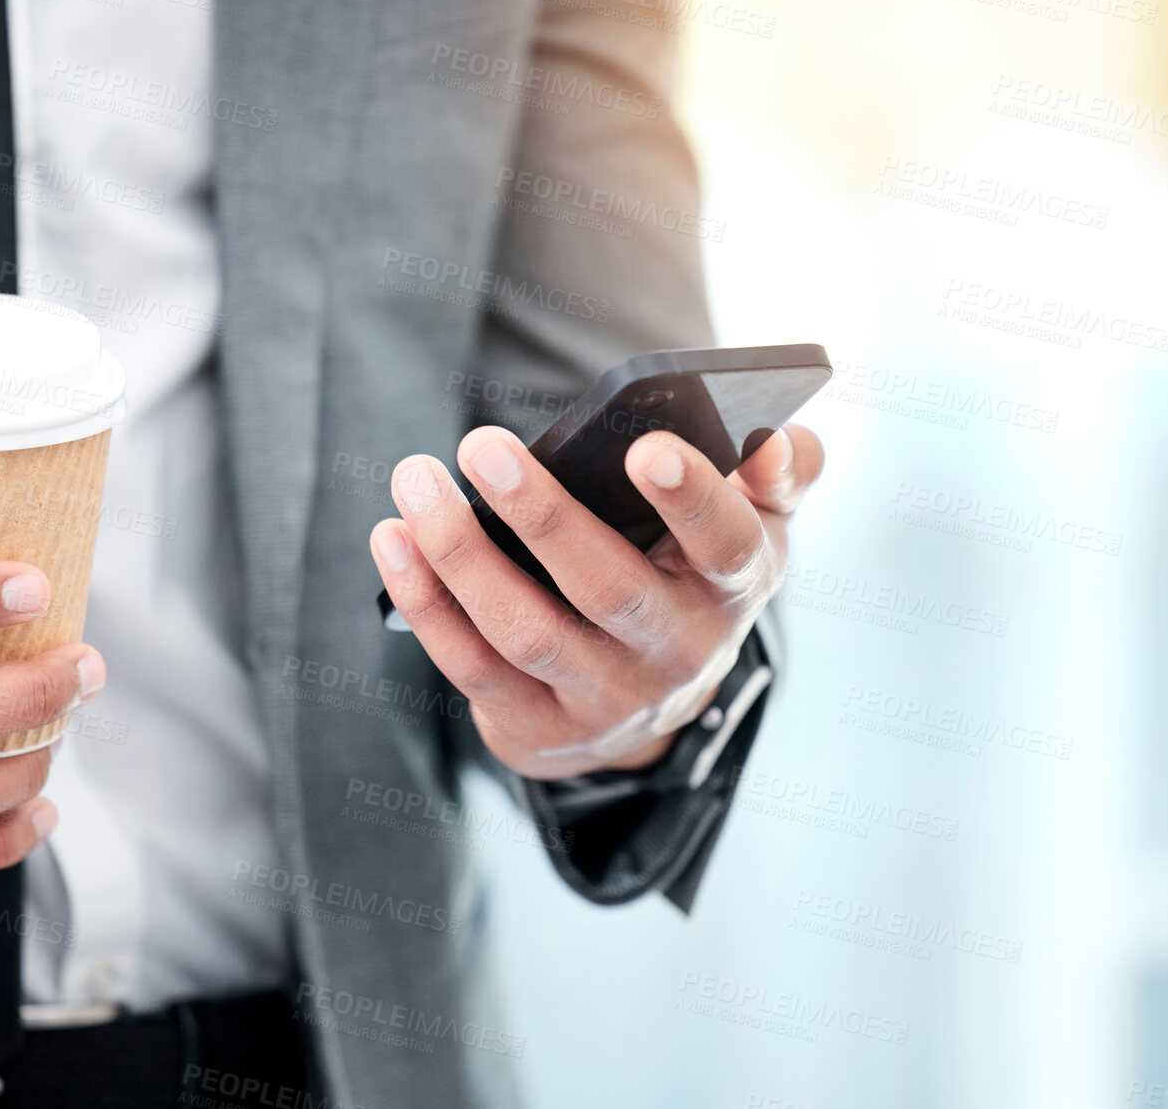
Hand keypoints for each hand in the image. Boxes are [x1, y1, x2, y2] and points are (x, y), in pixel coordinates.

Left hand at [369, 423, 821, 778]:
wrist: (648, 703)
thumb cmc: (688, 576)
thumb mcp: (750, 529)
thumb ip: (776, 476)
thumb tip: (776, 440)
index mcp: (730, 588)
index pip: (726, 546)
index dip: (692, 501)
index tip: (646, 447)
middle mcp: (675, 652)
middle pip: (608, 588)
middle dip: (541, 516)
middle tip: (480, 444)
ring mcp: (603, 697)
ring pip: (525, 630)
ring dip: (460, 554)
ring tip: (414, 479)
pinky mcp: (536, 727)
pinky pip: (470, 665)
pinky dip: (426, 601)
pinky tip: (392, 537)